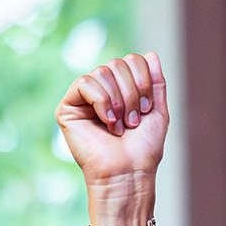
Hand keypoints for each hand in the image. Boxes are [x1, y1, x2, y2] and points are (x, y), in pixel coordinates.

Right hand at [56, 51, 168, 183]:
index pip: (132, 60)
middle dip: (131, 92)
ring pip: (102, 72)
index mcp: (122, 89)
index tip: (147, 108)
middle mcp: (102, 90)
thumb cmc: (143, 148)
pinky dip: (101, 102)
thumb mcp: (157, 111)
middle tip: (133, 121)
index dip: (143, 79)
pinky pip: (85, 83)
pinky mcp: (68, 107)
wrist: (128, 172)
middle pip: (117, 64)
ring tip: (121, 126)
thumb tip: (151, 54)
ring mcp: (84, 98)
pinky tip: (107, 123)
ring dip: (118, 100)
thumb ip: (155, 82)